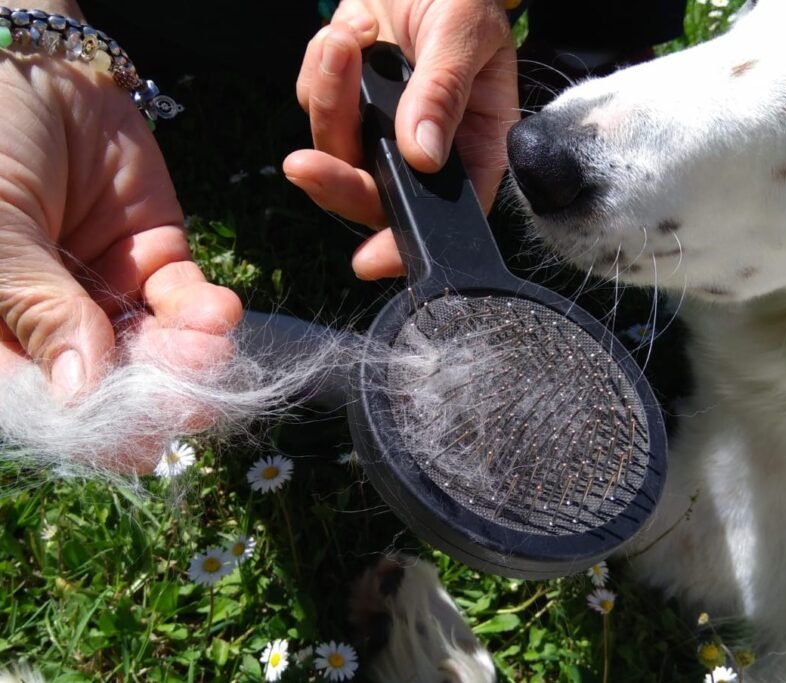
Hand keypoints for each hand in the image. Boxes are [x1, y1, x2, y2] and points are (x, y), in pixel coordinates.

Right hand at [0, 50, 241, 408]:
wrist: (37, 64)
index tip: (133, 441)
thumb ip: (38, 306)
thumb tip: (78, 394)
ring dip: (189, 361)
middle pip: (109, 387)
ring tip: (208, 353)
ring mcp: (107, 295)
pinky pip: (185, 303)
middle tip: (189, 406)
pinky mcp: (156, 261)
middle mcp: (53, 325)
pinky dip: (206, 315)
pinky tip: (220, 314)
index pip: (43, 404)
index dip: (88, 426)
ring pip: (156, 352)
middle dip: (154, 398)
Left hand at [283, 0, 517, 279]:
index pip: (446, 212)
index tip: (370, 260)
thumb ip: (443, 90)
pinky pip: (314, 106)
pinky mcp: (346, 103)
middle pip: (377, 196)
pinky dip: (321, 70)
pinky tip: (352, 31)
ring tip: (348, 38)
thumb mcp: (463, 31)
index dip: (409, 242)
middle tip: (304, 167)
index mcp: (474, 145)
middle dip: (339, 184)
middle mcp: (427, 150)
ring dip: (331, 98)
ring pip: (338, 150)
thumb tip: (421, 155)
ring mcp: (382, 128)